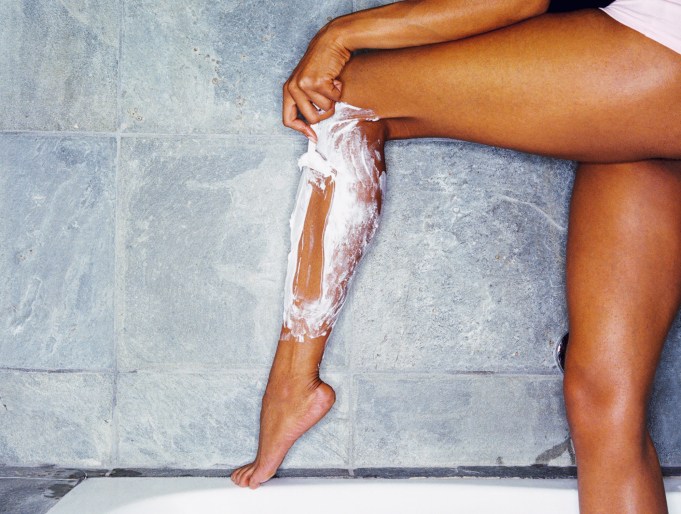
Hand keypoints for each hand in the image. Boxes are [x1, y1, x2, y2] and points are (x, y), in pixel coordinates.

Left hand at [283, 23, 351, 140]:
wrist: (332, 41)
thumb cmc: (323, 63)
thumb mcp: (308, 83)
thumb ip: (307, 102)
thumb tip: (311, 131)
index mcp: (288, 90)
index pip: (288, 119)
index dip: (301, 130)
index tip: (313, 135)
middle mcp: (293, 88)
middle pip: (312, 118)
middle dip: (325, 113)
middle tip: (329, 99)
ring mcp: (304, 85)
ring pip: (325, 109)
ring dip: (333, 99)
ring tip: (331, 84)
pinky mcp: (317, 82)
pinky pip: (334, 98)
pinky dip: (339, 91)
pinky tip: (335, 78)